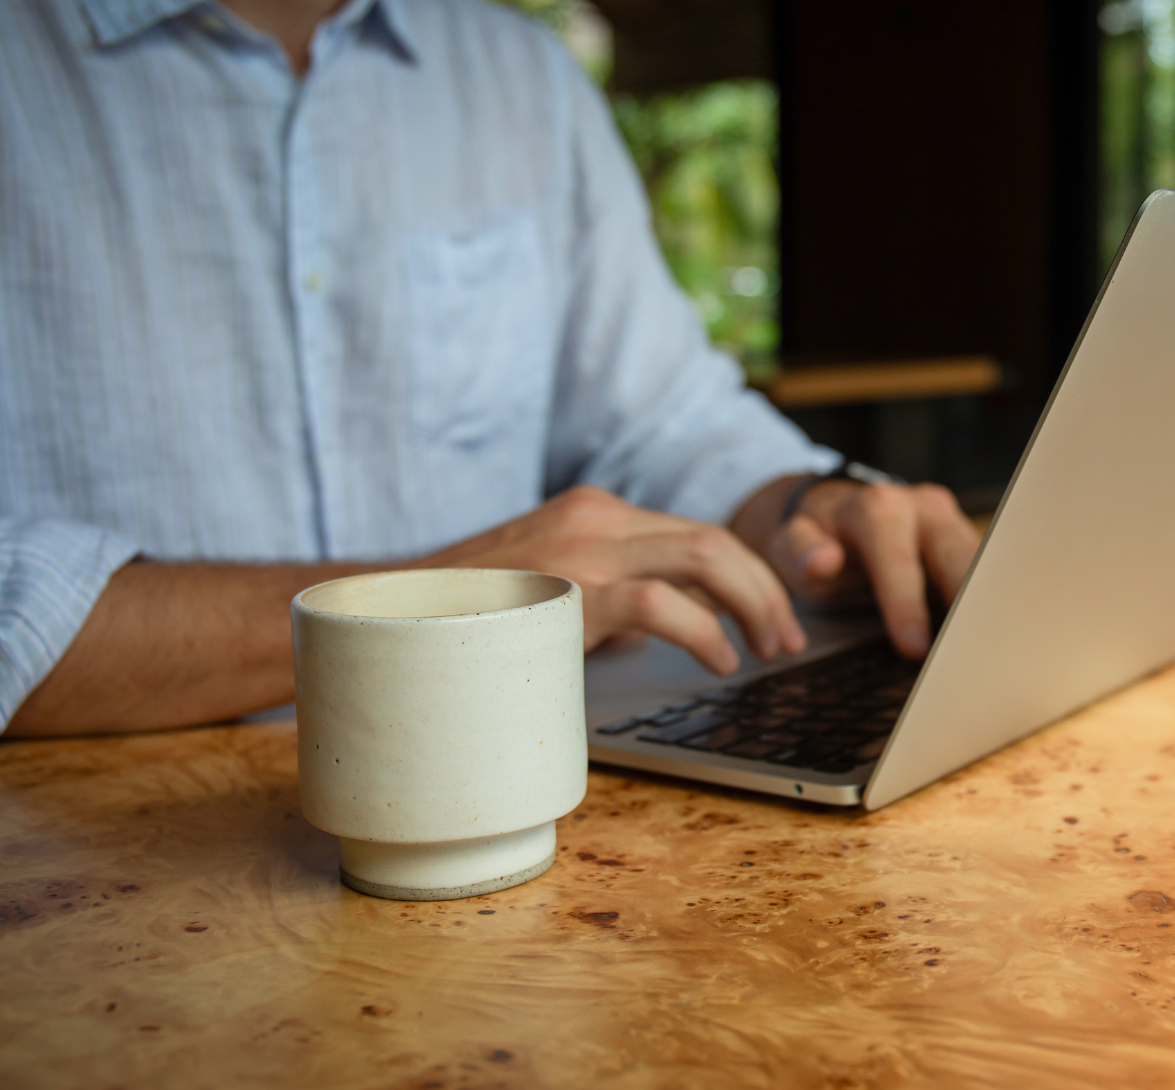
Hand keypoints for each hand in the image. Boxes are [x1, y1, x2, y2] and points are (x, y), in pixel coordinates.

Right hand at [415, 486, 805, 675]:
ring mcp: (583, 549)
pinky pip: (662, 605)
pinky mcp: (570, 590)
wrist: (388, 616)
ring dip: (753, 604)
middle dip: (764, 587)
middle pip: (712, 538)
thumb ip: (608, 598)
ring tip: (768, 649)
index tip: (767, 617)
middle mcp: (596, 518)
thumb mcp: (549, 590)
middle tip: (787, 637)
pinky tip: (719, 661)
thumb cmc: (467, 615)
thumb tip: (666, 630)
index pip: (691, 533)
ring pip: (703, 555)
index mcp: (594, 513)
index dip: (743, 574)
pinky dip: (705, 632)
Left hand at [736, 477, 980, 659]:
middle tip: (969, 656)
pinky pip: (988, 573)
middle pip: (955, 554)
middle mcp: (922, 507)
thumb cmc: (816, 539)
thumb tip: (823, 563)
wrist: (837, 513)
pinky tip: (989, 642)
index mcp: (877, 508)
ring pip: (982, 563)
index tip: (914, 649)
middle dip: (964, 605)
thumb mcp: (791, 544)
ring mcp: (951, 522)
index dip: (906, 602)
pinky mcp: (967, 540)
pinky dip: (986, 607)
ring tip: (989, 655)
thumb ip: (798, 552)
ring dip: (985, 608)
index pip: (896, 555)